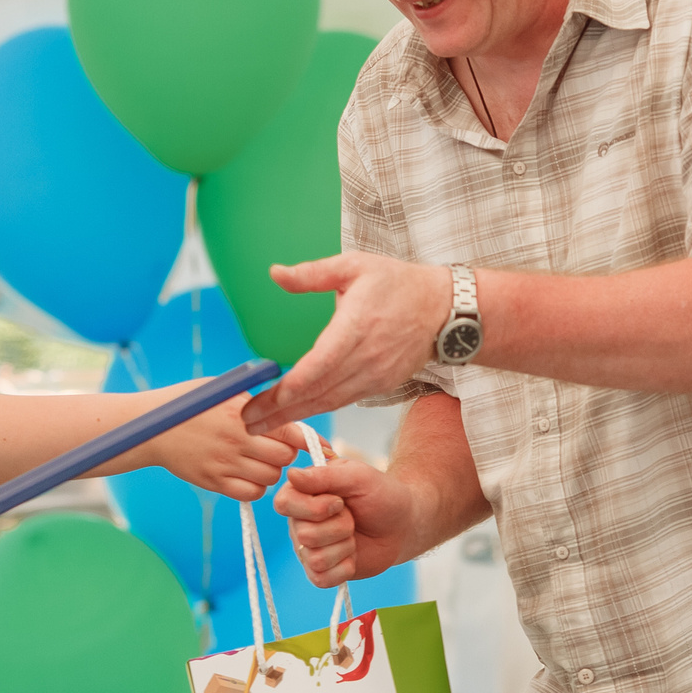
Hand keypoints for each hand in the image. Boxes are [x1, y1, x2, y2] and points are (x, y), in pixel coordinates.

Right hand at [147, 394, 304, 499]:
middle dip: (286, 454)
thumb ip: (254, 400)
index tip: (323, 447)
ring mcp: (225, 464)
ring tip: (257, 460)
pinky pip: (251, 493)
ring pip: (271, 478)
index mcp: (242, 414)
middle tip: (274, 448)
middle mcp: (236, 441)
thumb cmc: (189, 404)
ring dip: (271, 471)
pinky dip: (255, 487)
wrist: (149, 428)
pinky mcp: (214, 482)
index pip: (291, 432)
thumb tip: (288, 403)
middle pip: (285, 458)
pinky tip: (246, 474)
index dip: (311, 441)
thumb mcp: (222, 390)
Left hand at [244, 252, 450, 428]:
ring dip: (294, 416)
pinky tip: (294, 415)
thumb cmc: (398, 283)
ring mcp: (375, 376)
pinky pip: (343, 401)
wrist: (445, 310)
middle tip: (246, 422)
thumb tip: (275, 274)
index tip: (263, 398)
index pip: (319, 364)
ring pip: (329, 402)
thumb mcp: (354, 265)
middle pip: (317, 392)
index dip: (290, 387)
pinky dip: (317, 409)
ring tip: (261, 426)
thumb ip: (312, 273)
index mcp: (356, 326)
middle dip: (279, 411)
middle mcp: (366, 358)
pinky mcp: (380, 385)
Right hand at [273, 458, 425, 585]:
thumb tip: (291, 474)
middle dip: (340, 527)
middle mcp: (299, 522)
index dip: (314, 507)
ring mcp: (308, 549)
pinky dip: (345, 567)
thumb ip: (325, 475)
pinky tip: (353, 554)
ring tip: (353, 534)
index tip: (340, 501)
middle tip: (352, 517)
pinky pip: (322, 579)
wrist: (402, 524)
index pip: (284, 504)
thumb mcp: (358, 476)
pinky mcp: (321, 571)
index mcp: (301, 493)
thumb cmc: (381, 495)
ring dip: (345, 546)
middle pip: (305, 535)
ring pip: (316, 558)